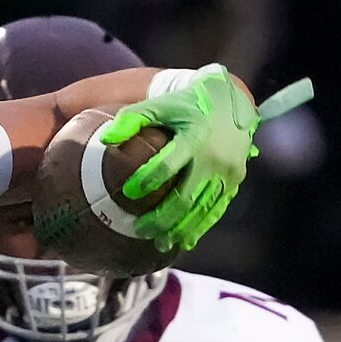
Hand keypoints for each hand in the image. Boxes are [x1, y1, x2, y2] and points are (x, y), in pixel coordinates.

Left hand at [102, 66, 259, 252]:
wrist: (232, 99)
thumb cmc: (187, 105)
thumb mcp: (162, 105)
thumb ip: (133, 119)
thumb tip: (105, 138)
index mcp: (194, 135)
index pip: (168, 164)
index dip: (147, 179)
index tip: (128, 191)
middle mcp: (213, 156)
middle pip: (184, 197)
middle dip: (160, 218)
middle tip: (139, 229)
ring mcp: (227, 171)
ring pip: (201, 209)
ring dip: (179, 230)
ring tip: (159, 242)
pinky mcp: (235, 180)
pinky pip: (217, 210)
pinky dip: (200, 227)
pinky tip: (184, 241)